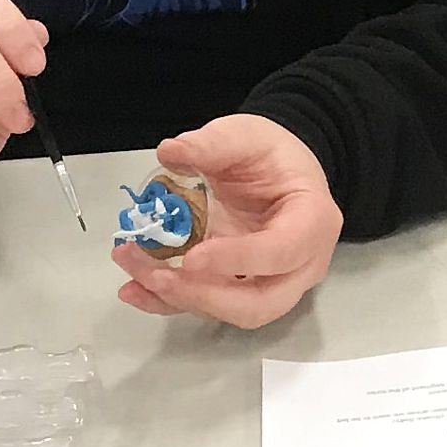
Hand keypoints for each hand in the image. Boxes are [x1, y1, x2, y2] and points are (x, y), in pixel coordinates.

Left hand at [111, 114, 342, 327]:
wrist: (278, 171)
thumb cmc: (271, 154)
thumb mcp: (247, 135)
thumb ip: (214, 142)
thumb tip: (171, 152)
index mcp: (313, 221)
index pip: (282, 252)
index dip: (237, 260)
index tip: (191, 257)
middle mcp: (301, 264)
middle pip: (261, 303)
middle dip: (203, 295)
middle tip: (157, 275)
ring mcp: (274, 283)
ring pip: (232, 312)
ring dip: (179, 298)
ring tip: (133, 269)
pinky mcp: (243, 291)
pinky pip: (210, 308)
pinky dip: (170, 303)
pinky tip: (135, 288)